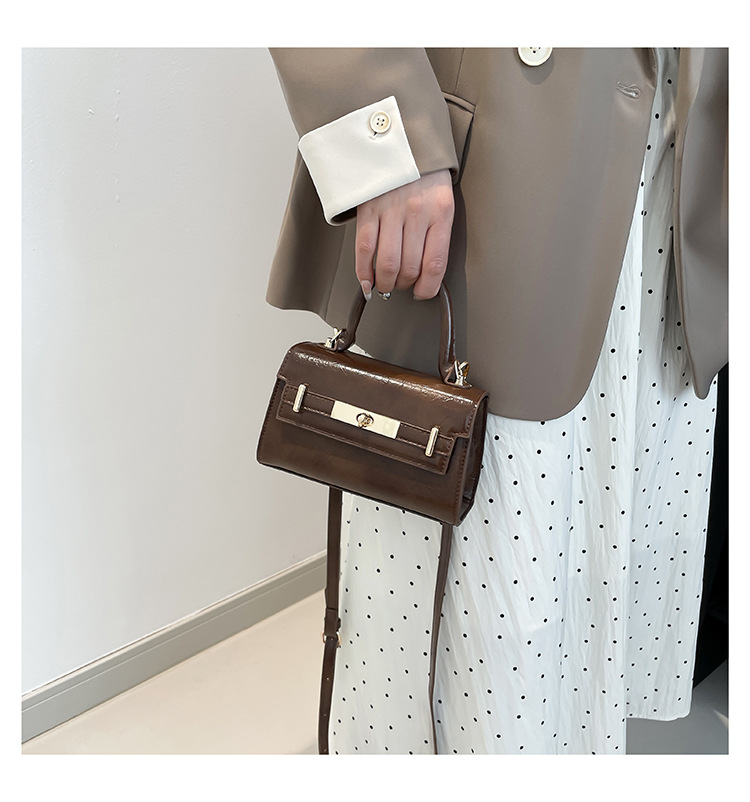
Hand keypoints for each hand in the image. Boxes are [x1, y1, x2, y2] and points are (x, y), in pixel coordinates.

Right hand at [355, 169, 453, 300]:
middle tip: (402, 286)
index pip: (435, 264)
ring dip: (385, 283)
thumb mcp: (442, 199)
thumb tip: (426, 272)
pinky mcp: (368, 208)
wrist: (402, 137)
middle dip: (405, 286)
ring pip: (387, 264)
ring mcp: (390, 210)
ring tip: (386, 285)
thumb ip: (437, 232)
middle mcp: (416, 212)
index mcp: (441, 212)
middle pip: (409, 268)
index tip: (422, 293)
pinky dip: (364, 271)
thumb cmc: (425, 175)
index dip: (427, 288)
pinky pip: (365, 249)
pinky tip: (367, 281)